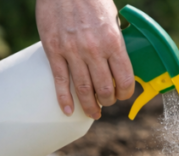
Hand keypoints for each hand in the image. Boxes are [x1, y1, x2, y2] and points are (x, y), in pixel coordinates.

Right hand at [36, 0, 134, 118]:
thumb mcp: (113, 19)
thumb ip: (116, 41)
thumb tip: (120, 60)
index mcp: (114, 42)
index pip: (125, 80)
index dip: (125, 93)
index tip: (123, 94)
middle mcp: (94, 50)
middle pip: (105, 89)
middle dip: (108, 101)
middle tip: (107, 103)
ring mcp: (72, 51)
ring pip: (84, 90)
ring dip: (90, 106)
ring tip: (92, 113)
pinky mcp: (53, 50)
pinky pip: (60, 81)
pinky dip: (64, 99)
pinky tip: (68, 111)